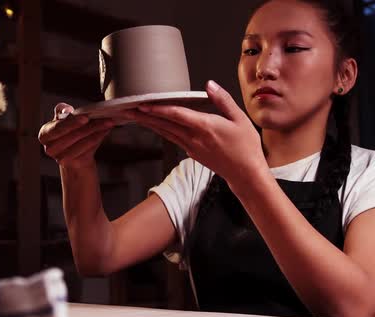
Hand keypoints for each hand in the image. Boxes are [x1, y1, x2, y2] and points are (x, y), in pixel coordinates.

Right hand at [38, 103, 115, 168]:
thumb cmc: (69, 133)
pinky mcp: (73, 164)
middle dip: (91, 126)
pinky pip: (89, 149)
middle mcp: (50, 148)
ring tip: (108, 123)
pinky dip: (98, 139)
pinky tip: (105, 131)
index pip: (58, 128)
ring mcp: (61, 158)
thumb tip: (66, 110)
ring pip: (83, 143)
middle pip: (73, 135)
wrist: (74, 155)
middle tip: (105, 119)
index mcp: (44, 135)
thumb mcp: (63, 120)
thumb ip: (61, 111)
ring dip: (98, 132)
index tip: (86, 117)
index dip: (72, 123)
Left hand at [124, 80, 266, 181]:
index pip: (177, 115)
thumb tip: (209, 85)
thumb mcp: (239, 119)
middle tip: (129, 109)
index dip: (159, 109)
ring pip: (166, 133)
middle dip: (145, 116)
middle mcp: (194, 138)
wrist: (245, 174)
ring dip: (150, 124)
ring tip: (135, 116)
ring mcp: (191, 148)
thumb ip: (222, 100)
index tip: (144, 104)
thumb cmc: (245, 147)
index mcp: (206, 127)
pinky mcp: (192, 153)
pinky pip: (173, 139)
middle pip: (165, 125)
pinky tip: (155, 125)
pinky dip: (162, 130)